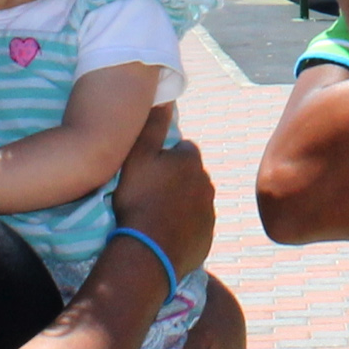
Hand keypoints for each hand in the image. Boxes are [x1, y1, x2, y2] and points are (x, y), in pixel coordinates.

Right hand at [112, 135, 215, 277]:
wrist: (147, 250)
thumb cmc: (139, 199)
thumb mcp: (138, 157)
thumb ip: (153, 126)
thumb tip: (165, 97)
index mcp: (191, 161)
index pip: (182, 150)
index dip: (164, 159)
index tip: (149, 172)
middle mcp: (208, 184)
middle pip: (190, 176)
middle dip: (176, 180)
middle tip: (150, 194)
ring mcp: (210, 213)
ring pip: (195, 201)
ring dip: (181, 204)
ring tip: (156, 216)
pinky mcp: (208, 238)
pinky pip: (195, 226)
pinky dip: (184, 227)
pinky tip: (165, 234)